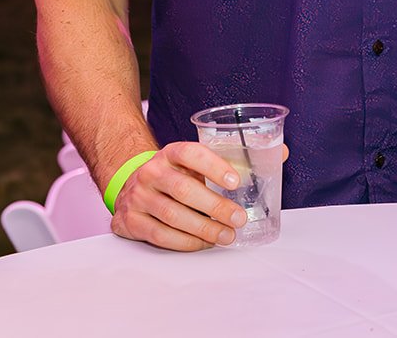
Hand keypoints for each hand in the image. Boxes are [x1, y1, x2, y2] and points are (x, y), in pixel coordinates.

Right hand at [109, 141, 250, 250]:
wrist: (131, 187)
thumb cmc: (171, 176)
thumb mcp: (190, 164)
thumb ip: (220, 167)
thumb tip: (266, 166)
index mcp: (170, 153)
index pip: (191, 154)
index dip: (215, 167)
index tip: (235, 182)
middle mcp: (151, 172)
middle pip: (183, 189)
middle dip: (215, 206)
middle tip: (238, 218)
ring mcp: (137, 196)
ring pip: (172, 215)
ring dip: (203, 228)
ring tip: (226, 235)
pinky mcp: (130, 220)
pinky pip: (160, 234)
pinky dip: (185, 242)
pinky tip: (203, 242)